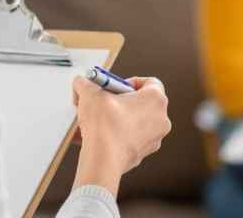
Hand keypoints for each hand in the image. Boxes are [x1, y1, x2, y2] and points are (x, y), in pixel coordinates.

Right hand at [70, 76, 171, 196]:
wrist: (103, 160)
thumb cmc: (104, 127)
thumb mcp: (90, 94)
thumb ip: (86, 83)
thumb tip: (82, 83)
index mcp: (155, 99)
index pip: (150, 82)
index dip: (130, 82)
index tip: (115, 87)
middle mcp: (161, 119)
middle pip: (141, 103)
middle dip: (120, 102)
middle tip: (104, 103)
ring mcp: (154, 138)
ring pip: (134, 122)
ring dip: (117, 119)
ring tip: (96, 121)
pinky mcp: (142, 153)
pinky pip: (129, 139)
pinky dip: (115, 136)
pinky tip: (97, 136)